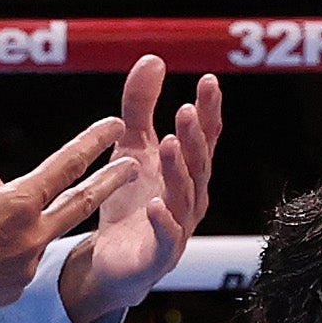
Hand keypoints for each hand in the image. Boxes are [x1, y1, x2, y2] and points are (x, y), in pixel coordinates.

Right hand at [0, 118, 132, 322]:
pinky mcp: (13, 293)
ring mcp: (25, 269)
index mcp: (18, 204)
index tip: (115, 126)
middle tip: (134, 166)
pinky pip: (14, 264)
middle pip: (81, 205)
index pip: (65, 166)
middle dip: (110, 182)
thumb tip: (1, 188)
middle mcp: (30, 238)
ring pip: (32, 236)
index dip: (92, 143)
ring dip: (16, 227)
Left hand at [56, 54, 222, 322]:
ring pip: (184, 197)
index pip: (204, 138)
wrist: (112, 263)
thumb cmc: (129, 203)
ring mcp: (178, 229)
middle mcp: (190, 199)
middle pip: (198, 165)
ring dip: (179, 171)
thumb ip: (140, 107)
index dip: (209, 111)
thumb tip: (153, 59)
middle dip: (195, 138)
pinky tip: (157, 204)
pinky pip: (165, 239)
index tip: (209, 82)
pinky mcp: (158, 257)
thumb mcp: (131, 148)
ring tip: (171, 144)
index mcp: (187, 172)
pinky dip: (164, 222)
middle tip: (186, 110)